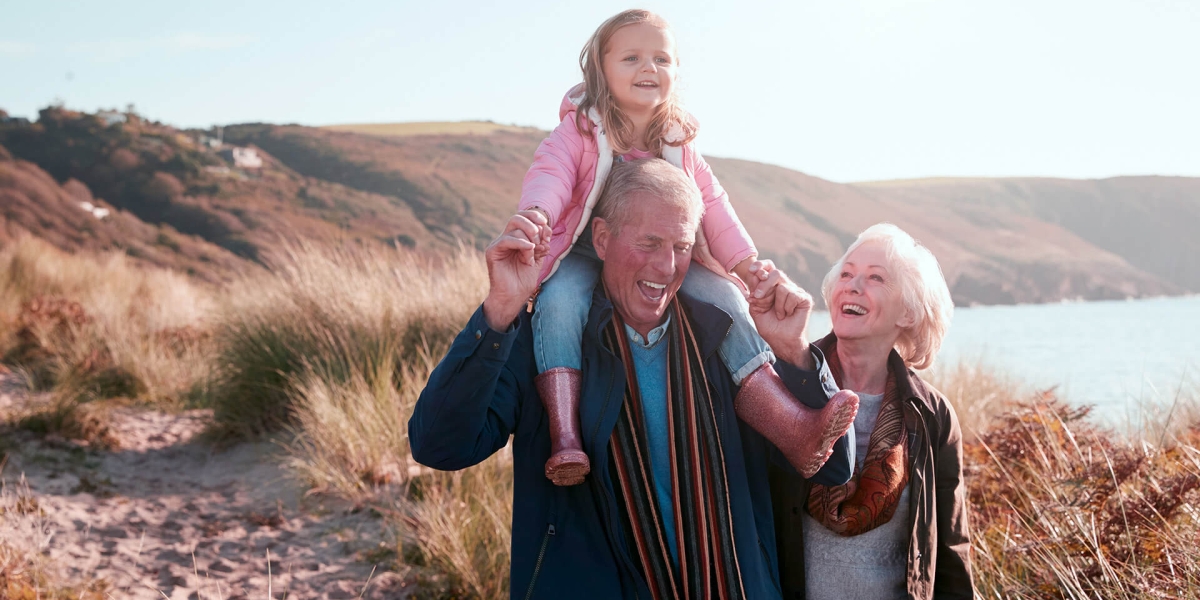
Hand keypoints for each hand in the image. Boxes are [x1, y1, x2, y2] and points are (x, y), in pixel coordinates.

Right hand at [482, 211, 550, 329]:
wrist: (514, 296)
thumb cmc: (524, 279)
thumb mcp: (537, 257)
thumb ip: (541, 242)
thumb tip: (546, 228)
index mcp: (516, 238)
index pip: (523, 217)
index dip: (535, 217)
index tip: (546, 225)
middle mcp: (506, 238)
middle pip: (517, 217)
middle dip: (532, 224)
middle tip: (540, 238)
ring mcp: (499, 244)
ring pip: (514, 228)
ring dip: (530, 240)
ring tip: (534, 255)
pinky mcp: (492, 251)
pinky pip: (506, 239)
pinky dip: (521, 242)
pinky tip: (530, 249)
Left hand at [746, 262, 814, 368]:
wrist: (780, 340)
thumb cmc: (769, 325)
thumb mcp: (755, 308)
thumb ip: (755, 293)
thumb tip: (755, 276)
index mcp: (772, 285)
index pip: (769, 267)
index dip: (761, 265)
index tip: (752, 270)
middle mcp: (785, 285)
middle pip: (775, 273)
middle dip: (764, 285)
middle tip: (757, 297)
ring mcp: (796, 291)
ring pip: (782, 287)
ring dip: (776, 304)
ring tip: (779, 314)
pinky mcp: (804, 298)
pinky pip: (792, 295)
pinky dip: (786, 307)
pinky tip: (787, 314)